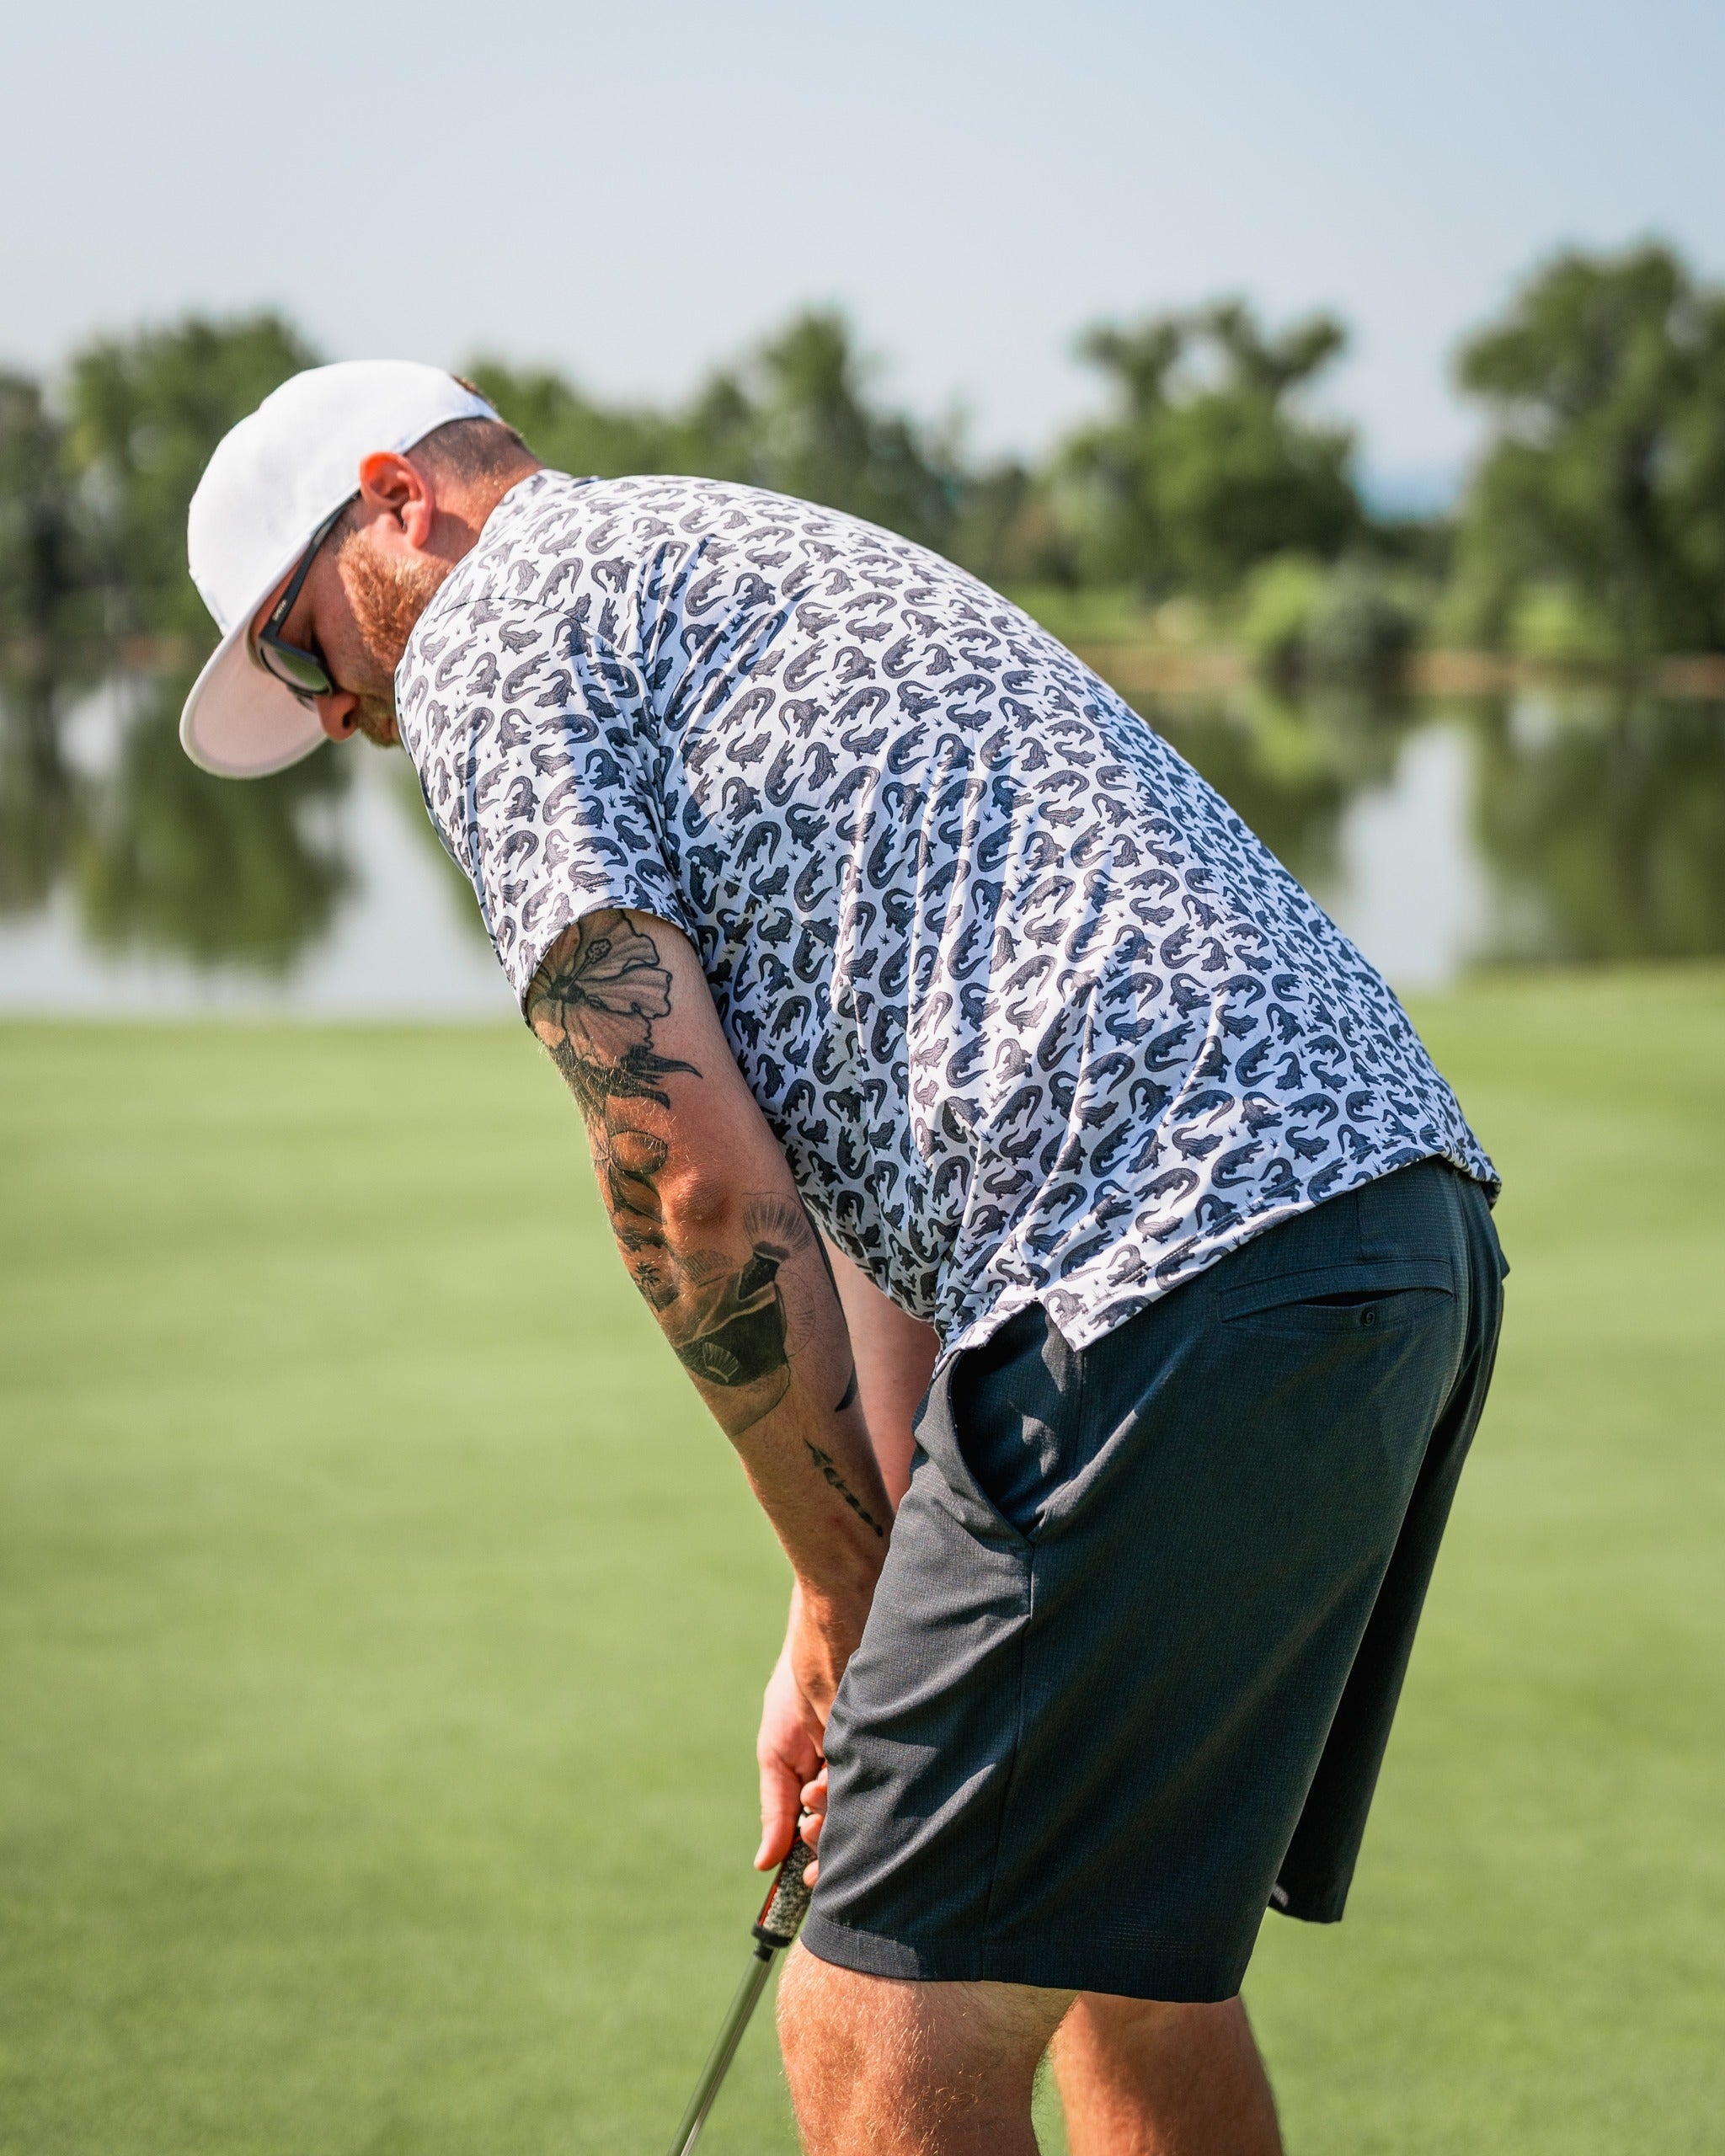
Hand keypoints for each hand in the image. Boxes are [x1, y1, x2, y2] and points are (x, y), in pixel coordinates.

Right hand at [754, 1585, 865, 1882]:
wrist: (840, 1609)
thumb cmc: (805, 1672)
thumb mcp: (779, 1744)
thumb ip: (775, 1804)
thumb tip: (765, 1865)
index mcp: (824, 1775)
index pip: (824, 1835)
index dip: (821, 1862)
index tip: (814, 1878)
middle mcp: (858, 1769)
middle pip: (851, 1829)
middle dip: (832, 1839)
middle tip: (819, 1827)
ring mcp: (883, 1754)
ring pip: (870, 1809)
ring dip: (844, 1814)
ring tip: (823, 1790)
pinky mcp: (905, 1738)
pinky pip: (893, 1779)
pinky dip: (870, 1788)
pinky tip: (844, 1779)